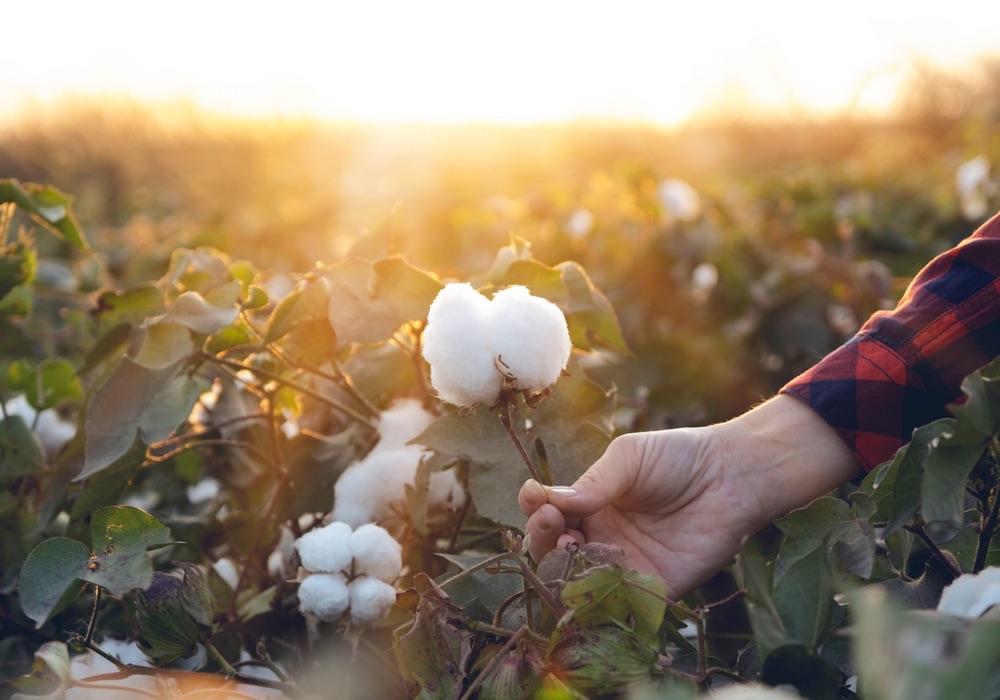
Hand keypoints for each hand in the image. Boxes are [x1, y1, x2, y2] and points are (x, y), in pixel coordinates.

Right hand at [518, 395, 861, 597]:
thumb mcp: (628, 459)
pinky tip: (591, 584)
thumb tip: (548, 499)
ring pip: (579, 582)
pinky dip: (597, 601)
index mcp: (591, 505)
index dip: (537, 511)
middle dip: (544, 539)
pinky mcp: (653, 590)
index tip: (536, 498)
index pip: (550, 516)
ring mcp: (625, 566)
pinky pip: (618, 606)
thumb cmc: (678, 457)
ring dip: (565, 569)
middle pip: (556, 552)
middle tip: (553, 523)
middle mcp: (602, 538)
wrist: (731, 476)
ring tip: (571, 546)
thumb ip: (593, 483)